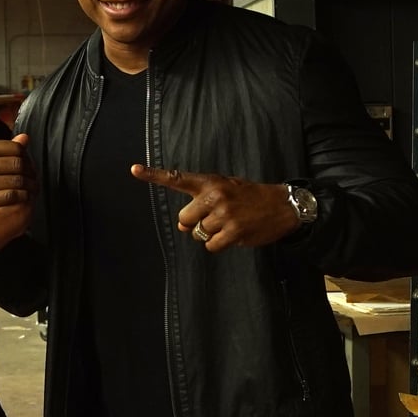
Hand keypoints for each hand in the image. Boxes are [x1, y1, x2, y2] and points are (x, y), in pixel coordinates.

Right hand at [0, 134, 35, 213]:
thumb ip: (9, 150)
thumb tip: (24, 137)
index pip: (15, 147)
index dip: (27, 156)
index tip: (30, 164)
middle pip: (18, 163)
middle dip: (31, 172)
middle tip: (34, 178)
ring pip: (18, 179)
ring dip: (31, 185)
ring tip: (33, 188)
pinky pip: (13, 195)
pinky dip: (24, 197)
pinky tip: (26, 197)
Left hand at [130, 165, 299, 251]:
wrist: (283, 205)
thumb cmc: (250, 197)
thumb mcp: (227, 187)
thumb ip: (203, 200)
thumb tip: (184, 226)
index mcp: (210, 182)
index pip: (177, 178)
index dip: (153, 175)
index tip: (134, 170)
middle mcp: (214, 196)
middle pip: (184, 219)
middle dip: (194, 224)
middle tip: (212, 219)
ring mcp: (224, 215)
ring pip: (199, 234)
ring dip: (211, 234)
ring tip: (230, 224)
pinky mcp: (233, 232)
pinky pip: (211, 246)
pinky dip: (219, 245)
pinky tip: (233, 235)